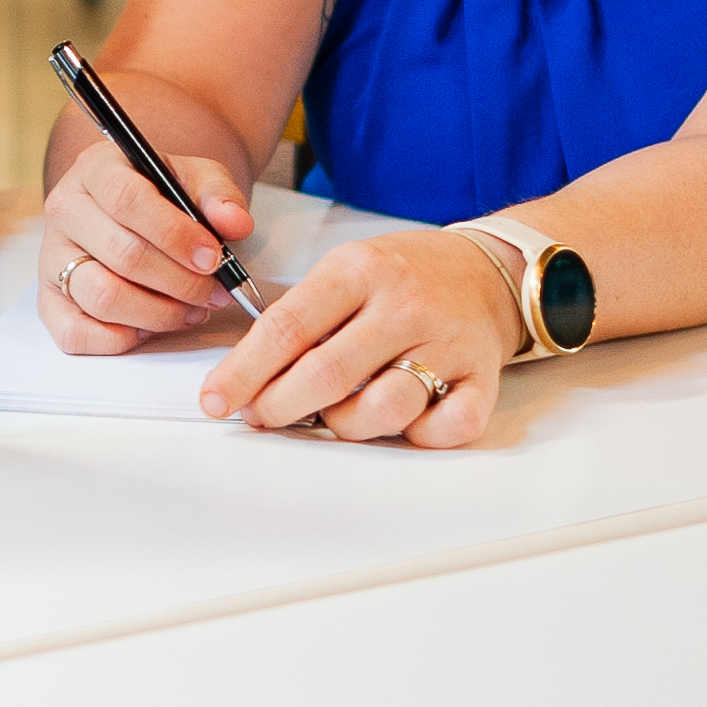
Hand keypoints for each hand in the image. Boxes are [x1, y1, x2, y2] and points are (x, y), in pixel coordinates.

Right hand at [37, 141, 250, 354]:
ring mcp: (51, 258)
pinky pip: (77, 334)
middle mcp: (65, 211)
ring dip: (160, 313)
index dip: (175, 235)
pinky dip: (123, 337)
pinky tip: (153, 323)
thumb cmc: (162, 196)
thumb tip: (235, 223)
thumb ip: (219, 195)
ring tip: (192, 309)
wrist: (133, 209)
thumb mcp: (196, 179)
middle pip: (121, 255)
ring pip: (103, 297)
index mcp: (96, 170)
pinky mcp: (50, 301)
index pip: (127, 200)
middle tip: (215, 292)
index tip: (213, 257)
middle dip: (181, 282)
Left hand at [195, 229, 520, 447]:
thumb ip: (300, 316)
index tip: (216, 399)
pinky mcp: (481, 378)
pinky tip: (403, 421)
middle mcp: (405, 305)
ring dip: (344, 425)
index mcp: (359, 271)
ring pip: (383, 409)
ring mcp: (447, 343)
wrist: (490, 271)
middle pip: (327, 375)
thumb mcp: (346, 270)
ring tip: (335, 413)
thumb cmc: (404, 276)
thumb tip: (245, 375)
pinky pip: (445, 429)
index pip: (288, 327)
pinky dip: (417, 436)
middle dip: (280, 407)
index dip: (243, 371)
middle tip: (262, 416)